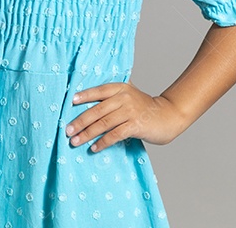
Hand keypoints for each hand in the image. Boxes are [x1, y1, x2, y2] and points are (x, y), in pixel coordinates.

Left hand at [65, 81, 186, 151]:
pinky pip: (115, 134)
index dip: (85, 95)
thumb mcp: (130, 94)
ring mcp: (130, 111)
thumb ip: (114, 94)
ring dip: (87, 134)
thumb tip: (87, 99)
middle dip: (80, 121)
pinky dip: (103, 142)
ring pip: (103, 123)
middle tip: (68, 131)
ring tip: (75, 141)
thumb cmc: (144, 107)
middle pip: (97, 110)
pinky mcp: (136, 125)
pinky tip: (94, 148)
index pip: (99, 90)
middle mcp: (124, 98)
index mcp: (121, 88)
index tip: (70, 102)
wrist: (168, 116)